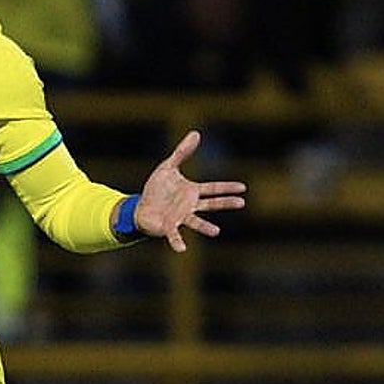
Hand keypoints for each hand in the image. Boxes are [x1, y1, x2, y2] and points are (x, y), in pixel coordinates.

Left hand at [135, 130, 245, 251]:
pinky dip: (178, 242)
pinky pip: (174, 235)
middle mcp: (189, 206)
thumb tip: (196, 133)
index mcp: (192, 192)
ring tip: (216, 232)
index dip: (227, 188)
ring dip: (205, 227)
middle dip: (225, 203)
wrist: (141, 206)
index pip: (213, 188)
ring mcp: (180, 217)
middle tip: (242, 203)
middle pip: (211, 204)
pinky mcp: (168, 227)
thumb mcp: (168, 167)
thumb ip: (182, 152)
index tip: (243, 188)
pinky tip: (182, 250)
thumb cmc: (156, 189)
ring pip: (196, 222)